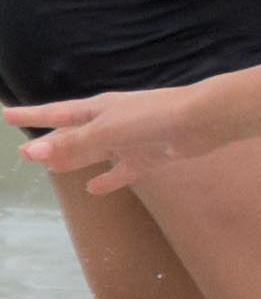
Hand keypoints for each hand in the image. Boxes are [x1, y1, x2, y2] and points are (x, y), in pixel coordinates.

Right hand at [10, 85, 219, 195]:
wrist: (203, 121)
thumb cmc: (153, 118)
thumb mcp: (107, 130)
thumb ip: (73, 144)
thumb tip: (32, 154)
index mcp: (97, 109)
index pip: (56, 113)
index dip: (31, 115)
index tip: (6, 115)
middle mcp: (110, 122)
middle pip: (72, 135)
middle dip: (50, 143)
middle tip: (25, 154)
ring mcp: (129, 140)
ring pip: (93, 153)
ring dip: (73, 161)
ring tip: (52, 169)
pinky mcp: (149, 156)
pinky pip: (122, 171)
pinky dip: (108, 179)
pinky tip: (94, 189)